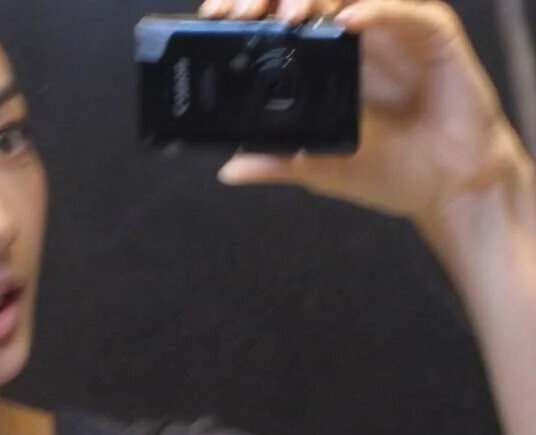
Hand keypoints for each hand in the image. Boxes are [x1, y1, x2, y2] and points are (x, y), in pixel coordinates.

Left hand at [200, 0, 525, 222]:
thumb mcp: (320, 169)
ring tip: (291, 16)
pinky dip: (376, 11)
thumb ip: (277, 163)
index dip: (251, 8)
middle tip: (245, 11)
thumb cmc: (390, 170)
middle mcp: (357, 34)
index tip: (218, 17)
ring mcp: (393, 29)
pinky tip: (349, 22)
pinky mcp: (432, 33)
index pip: (283, 17)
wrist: (447, 185)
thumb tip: (228, 169)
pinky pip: (404, 10)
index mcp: (326, 58)